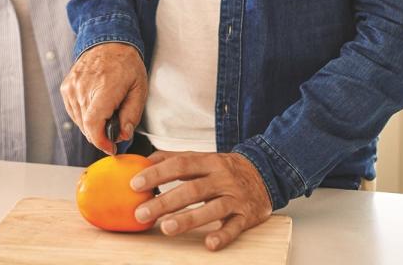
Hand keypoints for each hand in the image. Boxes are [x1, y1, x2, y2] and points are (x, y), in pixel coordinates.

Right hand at [59, 42, 146, 153]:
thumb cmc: (126, 65)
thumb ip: (132, 114)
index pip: (93, 123)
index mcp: (104, 87)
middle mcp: (83, 87)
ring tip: (106, 114)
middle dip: (100, 135)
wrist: (108, 42)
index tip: (110, 147)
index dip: (100, 141)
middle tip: (114, 130)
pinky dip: (83, 117)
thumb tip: (123, 135)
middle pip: (86, 126)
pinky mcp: (66, 87)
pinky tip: (95, 108)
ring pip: (78, 121)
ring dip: (92, 126)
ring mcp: (72, 87)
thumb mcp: (139, 88)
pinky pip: (73, 112)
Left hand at [129, 150, 272, 250]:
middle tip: (141, 213)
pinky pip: (234, 227)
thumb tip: (145, 160)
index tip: (135, 184)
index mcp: (209, 161)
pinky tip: (209, 244)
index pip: (180, 165)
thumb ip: (176, 158)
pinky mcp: (246, 216)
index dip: (157, 173)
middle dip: (164, 202)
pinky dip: (223, 236)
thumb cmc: (227, 169)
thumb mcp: (204, 158)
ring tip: (166, 228)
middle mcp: (222, 178)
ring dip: (188, 219)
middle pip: (191, 190)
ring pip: (211, 209)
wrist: (267, 173)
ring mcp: (235, 198)